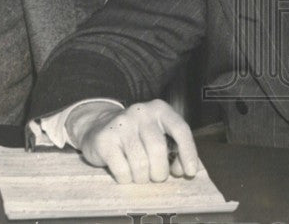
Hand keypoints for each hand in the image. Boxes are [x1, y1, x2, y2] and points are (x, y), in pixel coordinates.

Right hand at [70, 99, 199, 183]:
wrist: (98, 127)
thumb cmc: (138, 136)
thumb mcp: (159, 134)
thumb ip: (175, 149)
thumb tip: (183, 171)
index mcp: (160, 109)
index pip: (181, 129)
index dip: (188, 153)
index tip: (189, 173)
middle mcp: (141, 112)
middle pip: (158, 149)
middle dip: (161, 171)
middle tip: (158, 177)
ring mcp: (121, 124)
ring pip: (140, 163)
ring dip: (143, 177)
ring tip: (141, 176)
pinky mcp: (104, 139)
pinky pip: (122, 170)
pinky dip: (127, 179)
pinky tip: (126, 174)